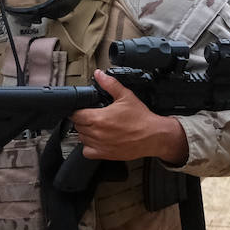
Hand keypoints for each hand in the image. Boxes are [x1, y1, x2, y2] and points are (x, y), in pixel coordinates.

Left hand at [70, 70, 187, 163]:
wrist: (154, 136)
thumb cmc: (141, 118)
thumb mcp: (126, 96)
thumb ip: (110, 84)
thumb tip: (99, 75)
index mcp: (99, 117)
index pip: (76, 115)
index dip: (78, 111)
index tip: (83, 110)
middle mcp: (97, 133)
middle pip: (77, 126)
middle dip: (83, 120)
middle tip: (92, 116)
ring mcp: (100, 145)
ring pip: (81, 138)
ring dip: (85, 132)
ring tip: (96, 127)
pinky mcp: (105, 154)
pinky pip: (87, 152)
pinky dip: (88, 147)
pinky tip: (96, 140)